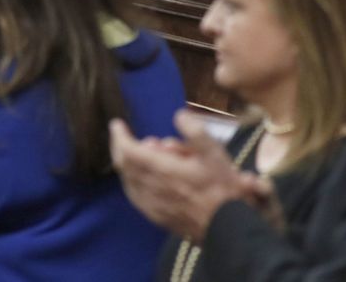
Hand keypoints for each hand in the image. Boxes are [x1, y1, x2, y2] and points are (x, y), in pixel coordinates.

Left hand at [109, 109, 262, 241]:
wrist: (228, 228)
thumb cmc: (222, 189)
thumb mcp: (215, 153)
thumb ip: (195, 131)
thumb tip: (178, 115)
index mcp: (162, 170)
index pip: (128, 150)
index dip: (120, 136)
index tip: (117, 124)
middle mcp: (151, 188)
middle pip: (124, 165)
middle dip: (121, 147)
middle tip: (127, 136)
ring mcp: (151, 205)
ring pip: (128, 181)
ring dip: (128, 164)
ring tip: (143, 154)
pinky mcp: (156, 217)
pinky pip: (135, 195)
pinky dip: (133, 181)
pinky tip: (143, 178)